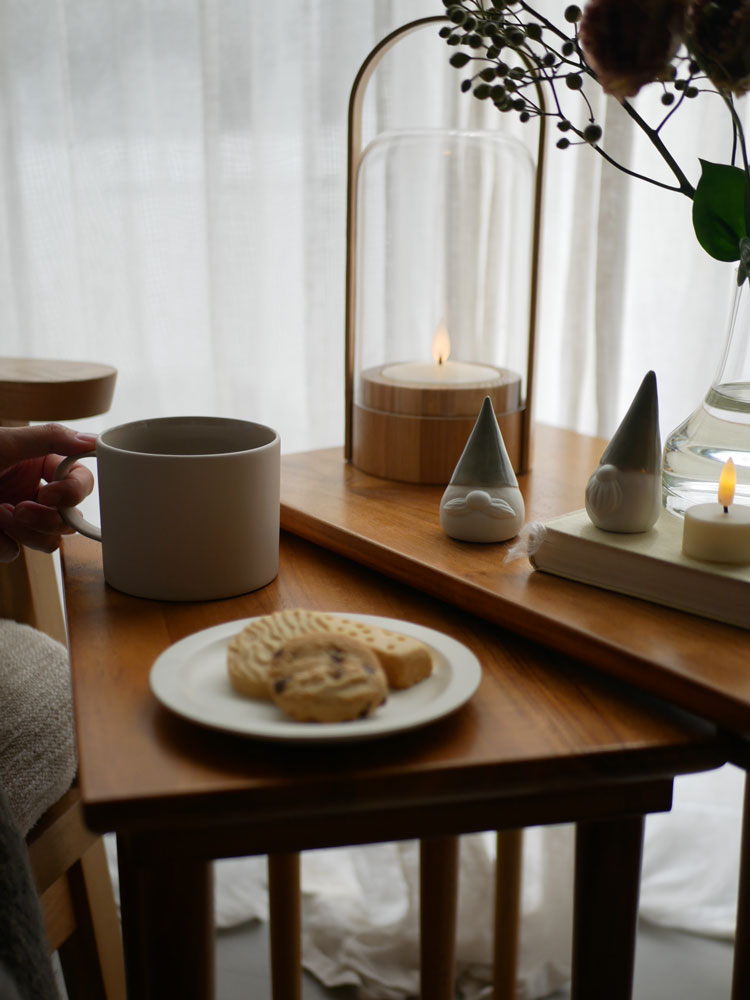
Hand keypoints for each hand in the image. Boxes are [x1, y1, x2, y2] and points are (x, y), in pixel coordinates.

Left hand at [0, 423, 97, 561]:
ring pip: (49, 542)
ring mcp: (17, 519)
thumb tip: (92, 441)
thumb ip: (50, 439)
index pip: (80, 480)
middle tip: (19, 510)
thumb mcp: (3, 443)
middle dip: (48, 518)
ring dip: (25, 532)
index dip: (74, 491)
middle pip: (70, 517)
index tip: (51, 493)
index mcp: (39, 464)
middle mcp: (33, 492)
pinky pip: (14, 552)